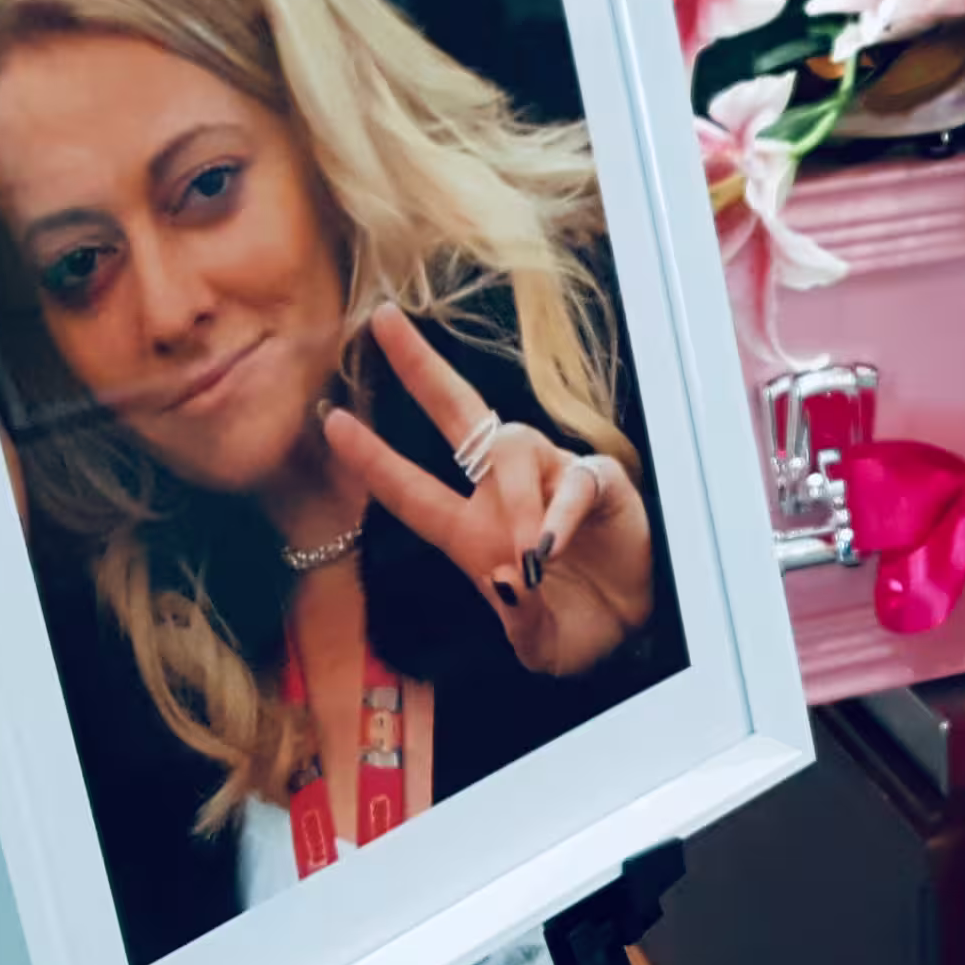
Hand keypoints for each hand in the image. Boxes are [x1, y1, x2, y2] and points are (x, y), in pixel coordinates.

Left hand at [322, 305, 656, 677]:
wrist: (633, 630)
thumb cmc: (574, 627)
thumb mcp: (537, 643)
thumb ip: (518, 620)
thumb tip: (506, 577)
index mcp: (471, 531)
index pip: (412, 488)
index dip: (372, 458)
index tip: (331, 420)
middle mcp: (505, 492)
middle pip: (458, 415)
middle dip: (420, 367)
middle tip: (383, 321)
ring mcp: (553, 480)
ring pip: (513, 449)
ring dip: (514, 497)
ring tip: (526, 553)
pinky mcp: (599, 481)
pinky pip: (574, 481)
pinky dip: (561, 512)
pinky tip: (552, 545)